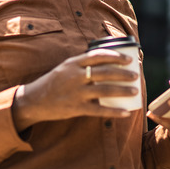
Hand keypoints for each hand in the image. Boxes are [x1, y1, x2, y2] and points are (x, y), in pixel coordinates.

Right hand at [12, 49, 137, 130]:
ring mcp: (76, 92)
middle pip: (105, 73)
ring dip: (122, 90)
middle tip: (135, 75)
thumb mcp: (65, 68)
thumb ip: (82, 64)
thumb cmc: (53, 83)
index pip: (98, 56)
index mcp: (73, 63)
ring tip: (135, 91)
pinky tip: (125, 112)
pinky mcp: (76, 108)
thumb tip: (106, 63)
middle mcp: (75, 76)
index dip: (116, 56)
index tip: (128, 59)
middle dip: (123, 74)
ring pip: (105, 90)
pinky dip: (114, 111)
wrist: (34, 100)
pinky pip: (99, 110)